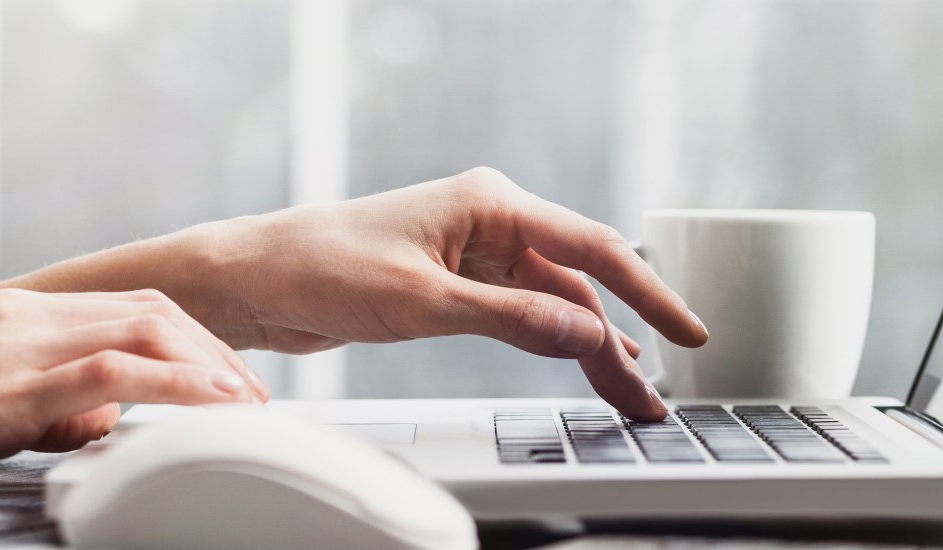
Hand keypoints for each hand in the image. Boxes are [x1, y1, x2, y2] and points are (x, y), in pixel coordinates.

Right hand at [0, 289, 259, 499]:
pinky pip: (110, 375)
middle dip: (217, 352)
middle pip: (153, 314)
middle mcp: (24, 317)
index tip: (229, 376)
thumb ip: (41, 404)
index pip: (129, 309)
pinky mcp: (4, 391)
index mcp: (16, 313)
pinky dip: (174, 387)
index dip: (192, 339)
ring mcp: (15, 348)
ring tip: (248, 406)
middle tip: (254, 397)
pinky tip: (210, 406)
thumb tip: (99, 424)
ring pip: (143, 333)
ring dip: (210, 367)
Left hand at [174, 168, 707, 419]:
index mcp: (491, 203)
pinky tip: (584, 362)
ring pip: (555, 303)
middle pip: (579, 282)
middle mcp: (490, 220)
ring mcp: (475, 251)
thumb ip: (511, 320)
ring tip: (628, 393)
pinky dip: (555, 341)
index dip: (647, 293)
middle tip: (652, 392)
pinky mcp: (457, 281)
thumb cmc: (322, 266)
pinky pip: (525, 313)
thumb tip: (585, 333)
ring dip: (589, 346)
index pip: (592, 248)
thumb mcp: (424, 302)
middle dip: (619, 338)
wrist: (256, 278)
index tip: (686, 330)